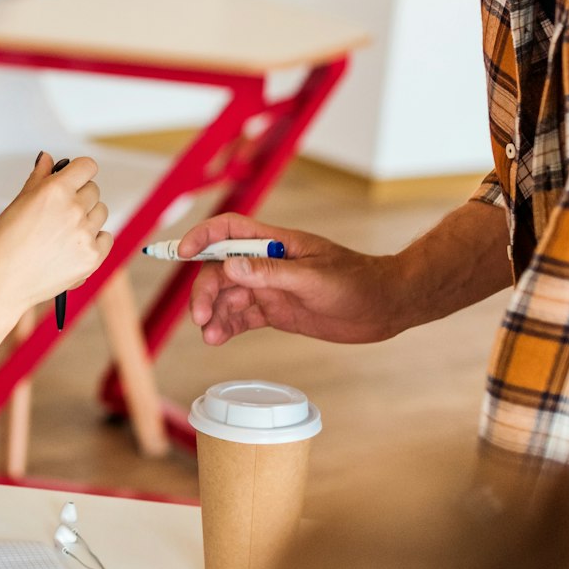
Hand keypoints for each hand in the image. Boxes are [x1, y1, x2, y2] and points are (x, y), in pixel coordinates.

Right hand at [0, 153, 110, 332]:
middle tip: (57, 212)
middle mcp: (73, 210)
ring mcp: (84, 235)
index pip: (87, 166)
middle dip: (79, 196)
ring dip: (87, 218)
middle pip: (94, 190)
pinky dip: (93, 241)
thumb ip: (37, 180)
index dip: (78, 171)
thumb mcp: (15, 206)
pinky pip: (105, 239)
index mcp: (53, 191)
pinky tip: (71, 247)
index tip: (72, 178)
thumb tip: (48, 159)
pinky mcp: (91, 259)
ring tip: (62, 233)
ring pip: (101, 213)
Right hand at [183, 213, 400, 344]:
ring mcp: (270, 288)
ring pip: (228, 297)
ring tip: (210, 335)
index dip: (202, 237)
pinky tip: (217, 338)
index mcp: (276, 243)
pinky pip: (242, 317)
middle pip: (220, 270)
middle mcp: (267, 263)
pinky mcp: (276, 311)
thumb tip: (230, 267)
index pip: (228, 230)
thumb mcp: (313, 278)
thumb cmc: (358, 283)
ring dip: (213, 313)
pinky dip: (226, 327)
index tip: (182, 254)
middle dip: (205, 291)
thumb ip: (272, 273)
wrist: (386, 307)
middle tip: (200, 316)